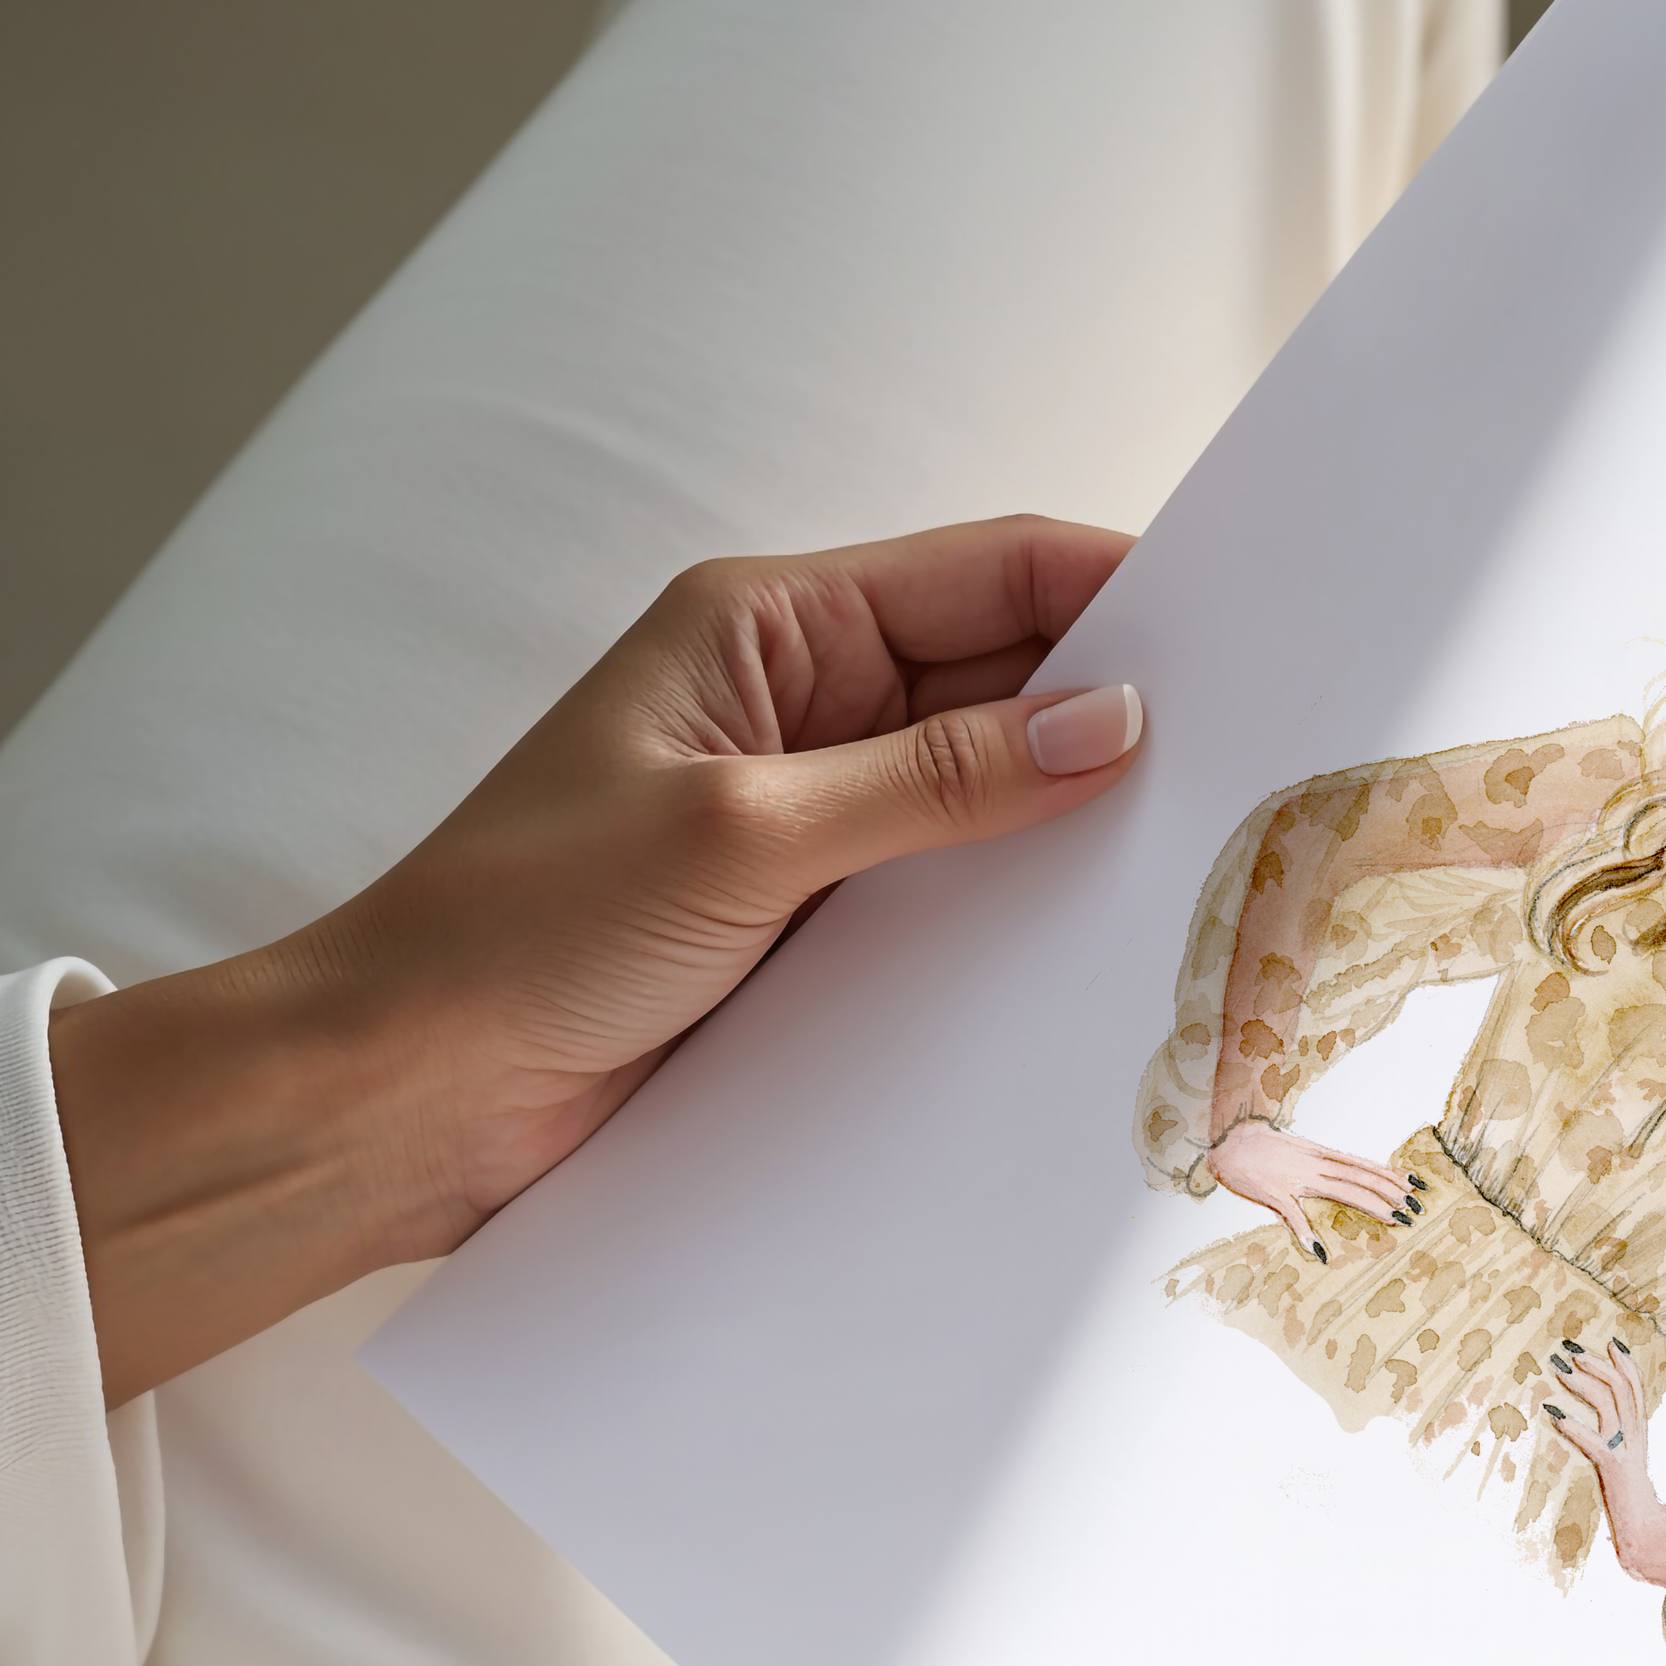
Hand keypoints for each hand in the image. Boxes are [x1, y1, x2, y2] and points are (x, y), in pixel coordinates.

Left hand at [49, 520, 1141, 1401]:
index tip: (1248, 631)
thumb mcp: (744, 833)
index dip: (1121, 592)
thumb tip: (1113, 723)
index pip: (990, 573)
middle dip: (1127, 712)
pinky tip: (1108, 947)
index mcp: (770, 630)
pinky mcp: (822, 929)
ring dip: (1085, 824)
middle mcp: (806, 709)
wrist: (403, 1093)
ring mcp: (820, 823)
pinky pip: (959, 899)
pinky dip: (1029, 914)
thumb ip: (938, 779)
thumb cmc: (522, 931)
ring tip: (1209, 859)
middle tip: (1261, 759)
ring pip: (998, 796)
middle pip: (1011, 679)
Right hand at [1204, 1117, 1419, 1261]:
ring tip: (1394, 1218)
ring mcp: (1297, 1179)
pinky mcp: (1275, 1193)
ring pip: (1342, 1190)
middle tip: (1416, 1207)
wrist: (1230, 1139)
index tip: (1416, 1184)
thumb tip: (1344, 1178)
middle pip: (1362, 1178)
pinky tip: (1320, 1250)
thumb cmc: (1264, 1148)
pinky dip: (1305, 1233)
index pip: (1363, 1165)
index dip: (1391, 1175)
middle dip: (1391, 1192)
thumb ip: (1321, 1166)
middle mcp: (1316, 1165)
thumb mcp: (1299, 1153)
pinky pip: (1293, 1216)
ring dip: (1370, 1205)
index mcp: (1321, 1156)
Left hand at [1542, 1332, 1665, 1588]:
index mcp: (1638, 1433)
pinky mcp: (1614, 1471)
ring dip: (1582, 1384)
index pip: (1635, 1388)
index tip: (1609, 1342)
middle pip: (1621, 1388)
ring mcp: (1626, 1451)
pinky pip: (1594, 1444)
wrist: (1650, 1536)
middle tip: (1568, 1349)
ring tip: (1558, 1370)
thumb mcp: (1625, 1465)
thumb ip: (1616, 1444)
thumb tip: (1603, 1431)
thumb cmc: (1633, 1503)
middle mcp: (1635, 1436)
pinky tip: (1554, 1416)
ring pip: (1609, 1405)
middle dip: (1594, 1364)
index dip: (1623, 1362)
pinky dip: (1574, 1427)